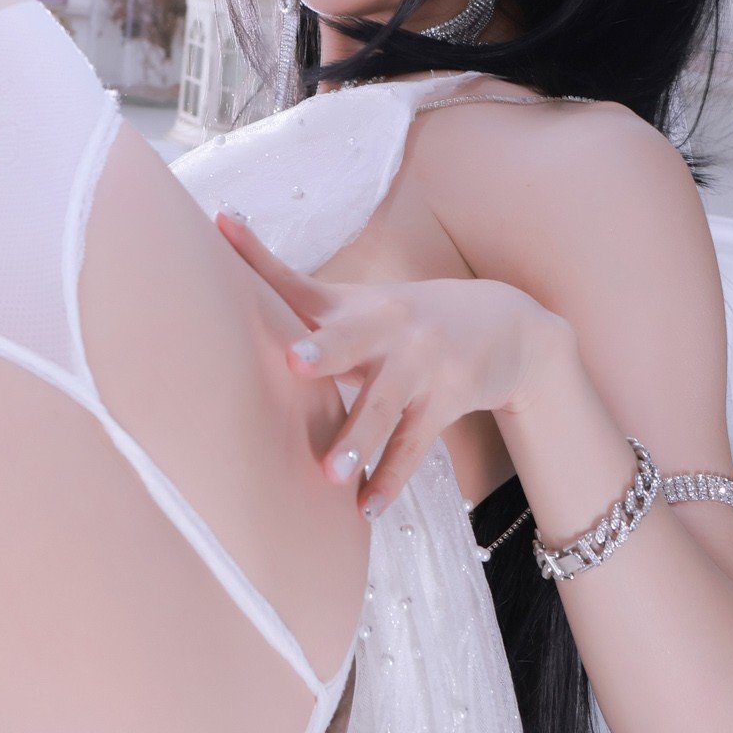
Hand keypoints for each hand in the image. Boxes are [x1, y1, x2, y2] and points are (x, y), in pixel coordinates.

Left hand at [213, 208, 565, 516]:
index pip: (296, 280)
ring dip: (357, 442)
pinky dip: (391, 477)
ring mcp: (421, 362)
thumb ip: (312, 312)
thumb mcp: (367, 308)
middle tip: (294, 364)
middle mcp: (387, 326)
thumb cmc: (412, 321)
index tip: (224, 227)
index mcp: (355, 304)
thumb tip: (247, 310)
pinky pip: (415, 444)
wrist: (508, 323)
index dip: (257, 256)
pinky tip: (369, 506)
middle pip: (350, 339)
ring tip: (330, 475)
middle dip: (324, 350)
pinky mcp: (450, 397)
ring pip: (384, 406)